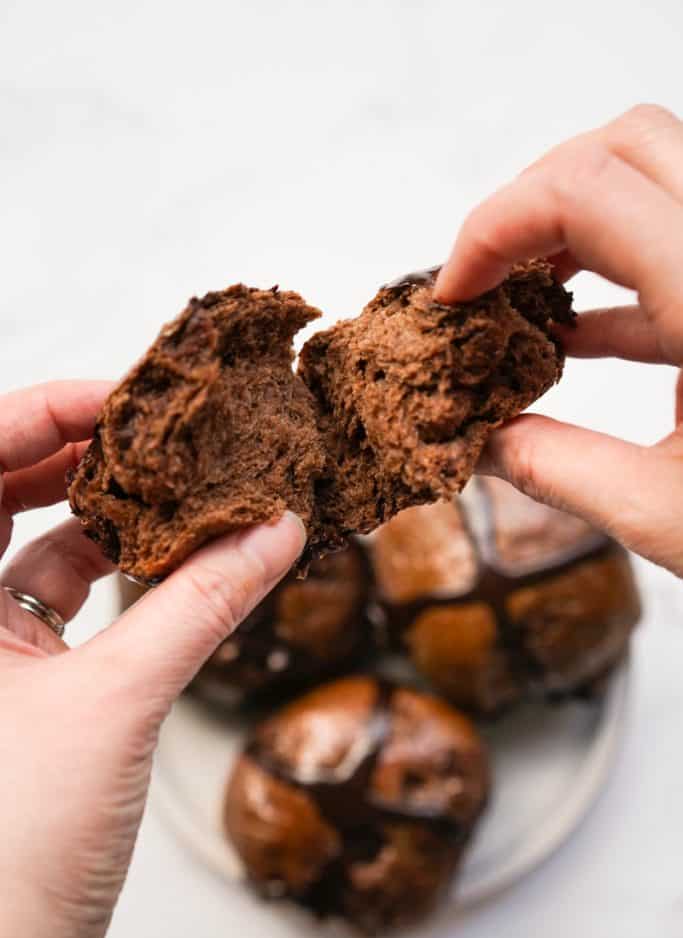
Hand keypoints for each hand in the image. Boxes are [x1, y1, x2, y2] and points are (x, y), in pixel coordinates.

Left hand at [0, 381, 304, 937]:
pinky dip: (127, 575)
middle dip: (81, 452)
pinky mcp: (22, 683)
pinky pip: (69, 600)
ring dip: (112, 514)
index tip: (123, 396)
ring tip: (183, 485)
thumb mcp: (118, 705)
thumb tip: (272, 532)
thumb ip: (202, 607)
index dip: (41, 412)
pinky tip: (183, 560)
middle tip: (160, 429)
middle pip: (0, 491)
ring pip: (39, 545)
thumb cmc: (12, 859)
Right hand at [435, 103, 682, 576]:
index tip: (452, 291)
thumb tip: (480, 445)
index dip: (493, 227)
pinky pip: (682, 239)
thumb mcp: (666, 514)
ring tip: (523, 297)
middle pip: (624, 146)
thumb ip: (558, 469)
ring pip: (658, 173)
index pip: (586, 191)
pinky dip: (620, 266)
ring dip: (575, 222)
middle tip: (486, 276)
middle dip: (533, 200)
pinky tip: (578, 333)